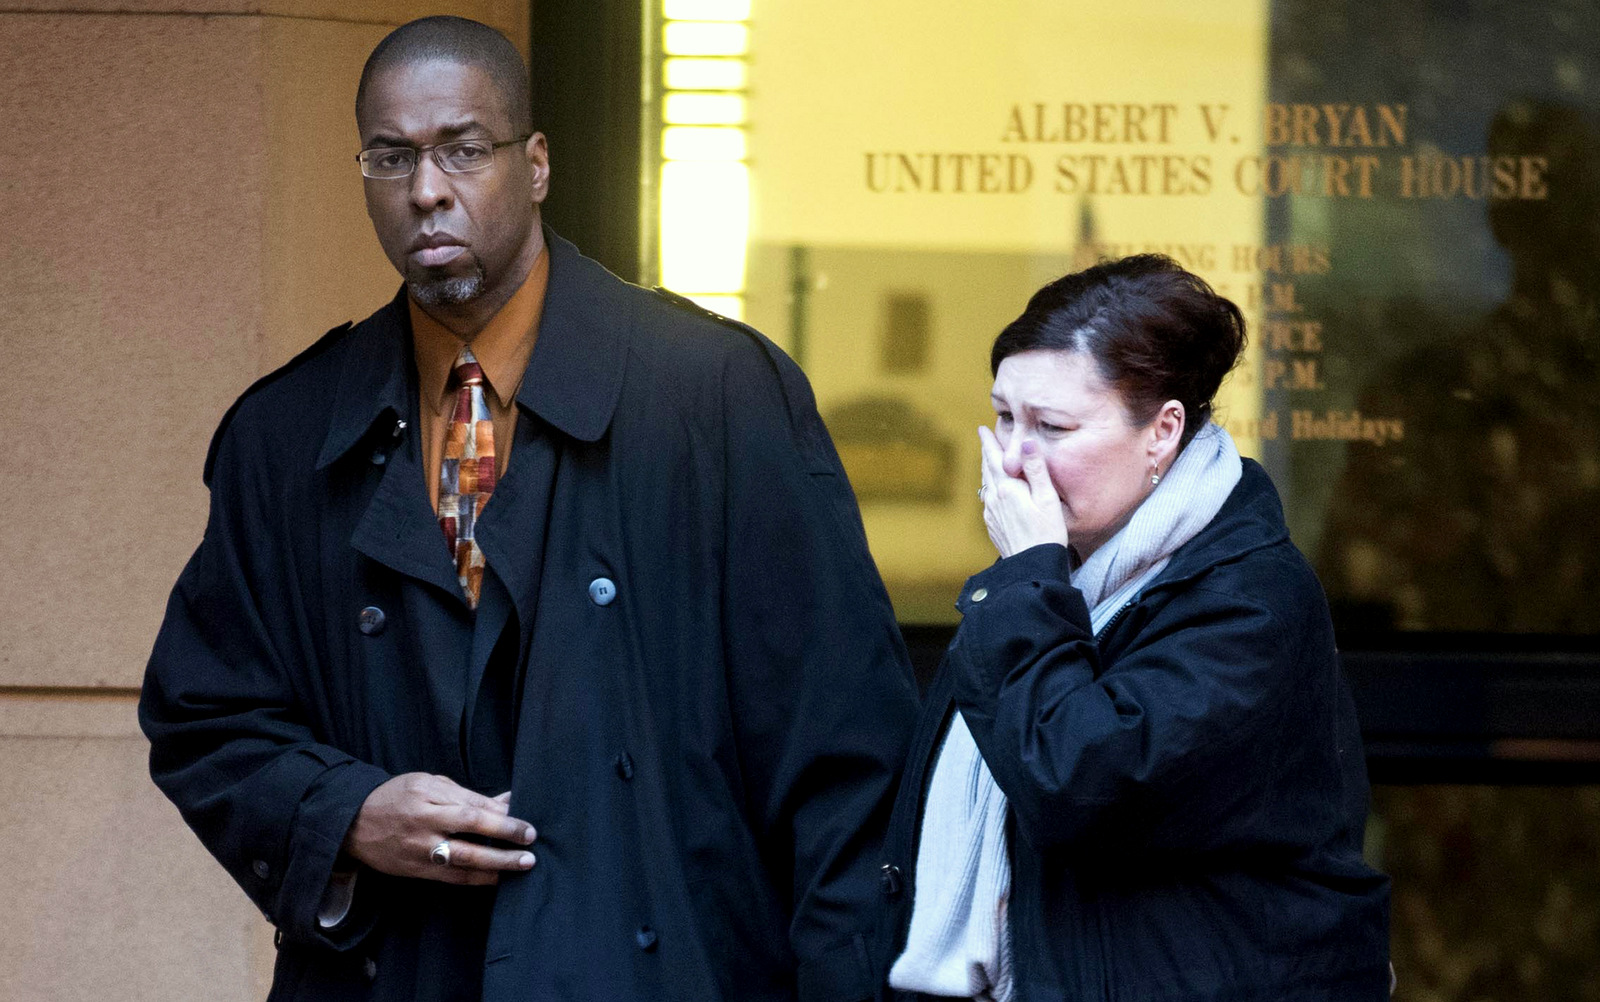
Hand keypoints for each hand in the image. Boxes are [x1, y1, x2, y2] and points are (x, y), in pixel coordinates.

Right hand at [344, 773, 536, 884]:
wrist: (353, 823)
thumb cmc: (397, 797)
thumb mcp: (428, 784)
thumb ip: (466, 794)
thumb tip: (506, 800)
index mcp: (428, 795)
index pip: (472, 805)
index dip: (501, 814)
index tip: (526, 820)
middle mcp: (424, 822)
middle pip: (470, 829)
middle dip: (504, 836)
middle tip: (531, 841)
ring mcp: (419, 849)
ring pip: (462, 859)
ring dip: (496, 864)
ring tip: (522, 864)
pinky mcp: (415, 871)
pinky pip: (450, 877)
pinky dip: (476, 879)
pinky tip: (496, 879)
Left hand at [979, 426, 1067, 558]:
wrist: (1033, 568)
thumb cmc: (1046, 534)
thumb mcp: (1047, 498)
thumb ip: (1036, 469)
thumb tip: (1026, 442)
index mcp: (1007, 489)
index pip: (994, 459)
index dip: (988, 442)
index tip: (982, 429)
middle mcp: (994, 500)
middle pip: (987, 470)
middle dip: (987, 453)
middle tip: (985, 439)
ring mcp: (991, 515)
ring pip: (986, 485)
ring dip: (987, 470)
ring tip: (989, 461)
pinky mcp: (993, 527)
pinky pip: (988, 501)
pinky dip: (990, 488)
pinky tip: (994, 491)